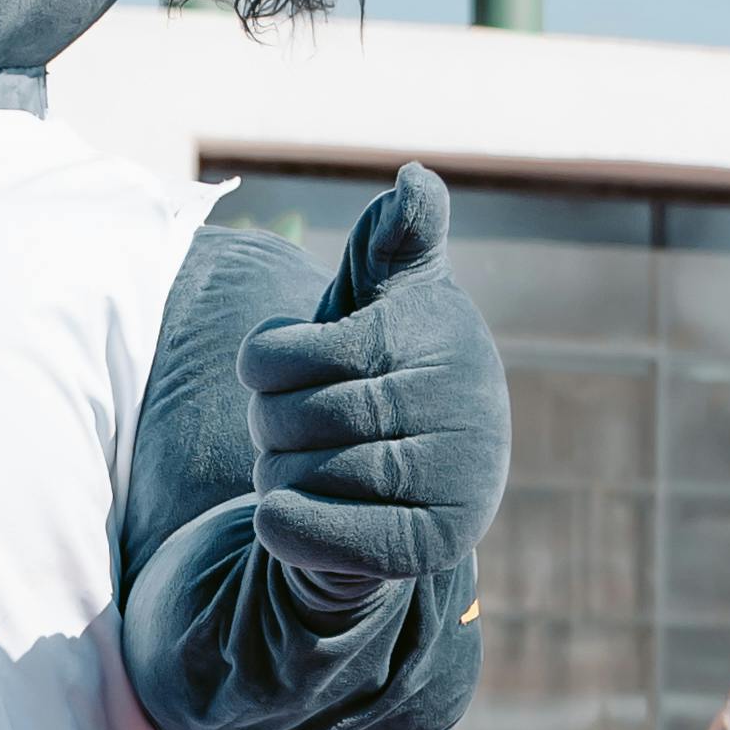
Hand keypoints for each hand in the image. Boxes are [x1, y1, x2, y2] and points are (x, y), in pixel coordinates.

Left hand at [235, 162, 508, 615]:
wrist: (412, 487)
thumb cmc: (378, 372)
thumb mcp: (378, 298)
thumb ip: (390, 239)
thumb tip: (417, 180)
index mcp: (441, 337)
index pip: (285, 356)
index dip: (263, 366)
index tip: (280, 366)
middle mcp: (466, 407)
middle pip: (290, 420)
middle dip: (272, 427)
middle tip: (299, 428)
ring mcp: (459, 483)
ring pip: (297, 480)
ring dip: (281, 477)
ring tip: (318, 467)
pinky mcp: (434, 550)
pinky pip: (316, 537)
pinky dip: (283, 528)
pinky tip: (292, 514)